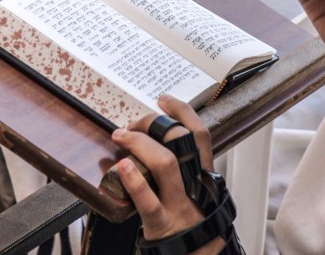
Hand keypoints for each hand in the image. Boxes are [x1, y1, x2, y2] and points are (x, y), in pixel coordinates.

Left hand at [111, 95, 221, 250]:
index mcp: (204, 175)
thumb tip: (156, 145)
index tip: (164, 100)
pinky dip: (134, 182)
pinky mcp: (163, 224)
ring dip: (140, 143)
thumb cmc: (192, 225)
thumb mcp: (197, 193)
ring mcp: (180, 204)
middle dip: (154, 123)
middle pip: (181, 141)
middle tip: (133, 122)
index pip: (200, 134)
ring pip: (165, 163)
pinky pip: (148, 201)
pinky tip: (121, 168)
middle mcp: (195, 185)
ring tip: (121, 136)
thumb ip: (184, 171)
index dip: (183, 112)